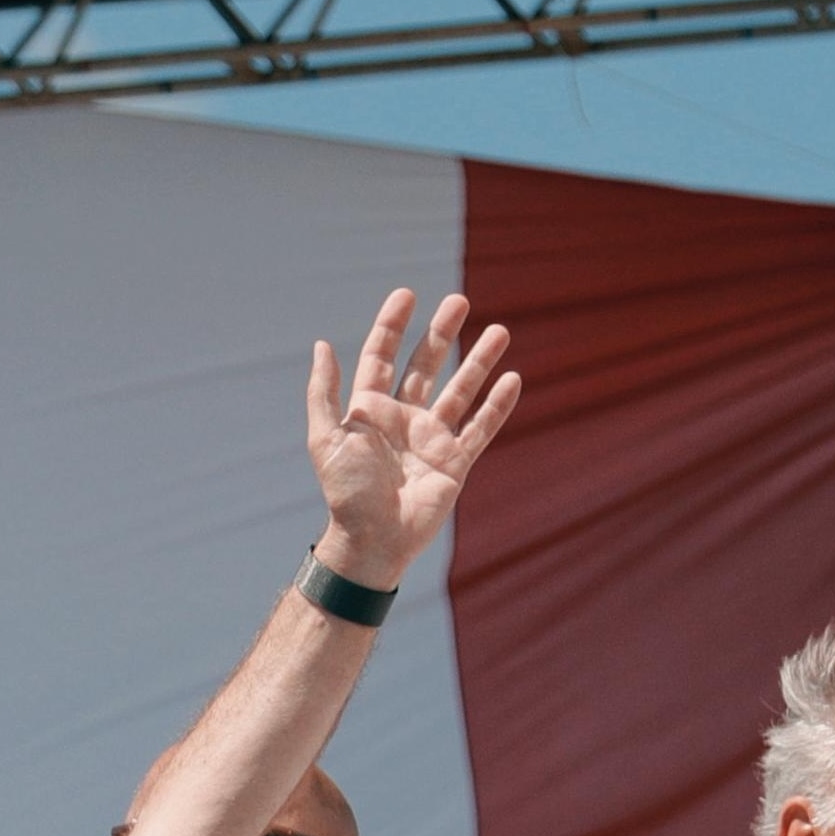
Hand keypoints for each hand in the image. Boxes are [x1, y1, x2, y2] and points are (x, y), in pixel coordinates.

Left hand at [306, 287, 521, 590]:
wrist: (373, 541)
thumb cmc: (345, 493)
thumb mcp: (326, 439)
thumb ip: (324, 393)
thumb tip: (322, 345)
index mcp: (370, 411)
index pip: (381, 357)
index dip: (392, 326)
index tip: (407, 295)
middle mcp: (403, 419)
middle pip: (426, 366)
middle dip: (441, 334)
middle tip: (459, 301)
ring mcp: (431, 439)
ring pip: (460, 391)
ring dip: (479, 362)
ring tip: (499, 330)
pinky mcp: (455, 462)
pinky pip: (480, 429)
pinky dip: (497, 406)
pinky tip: (512, 379)